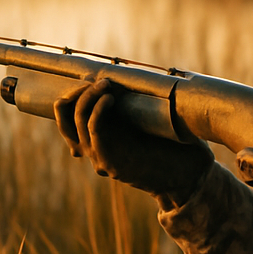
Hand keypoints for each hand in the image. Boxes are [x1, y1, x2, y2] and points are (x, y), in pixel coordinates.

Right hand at [55, 76, 213, 209]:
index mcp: (99, 140)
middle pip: (65, 119)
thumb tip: (122, 77)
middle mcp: (94, 151)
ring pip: (78, 122)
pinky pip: (94, 131)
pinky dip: (99, 111)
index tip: (89, 79)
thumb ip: (130, 107)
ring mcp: (100, 158)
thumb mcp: (145, 121)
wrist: (187, 176)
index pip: (65, 118)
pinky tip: (110, 98)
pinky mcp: (110, 162)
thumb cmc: (174, 146)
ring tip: (106, 84)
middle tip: (95, 80)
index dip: (70, 95)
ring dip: (89, 97)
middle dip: (76, 93)